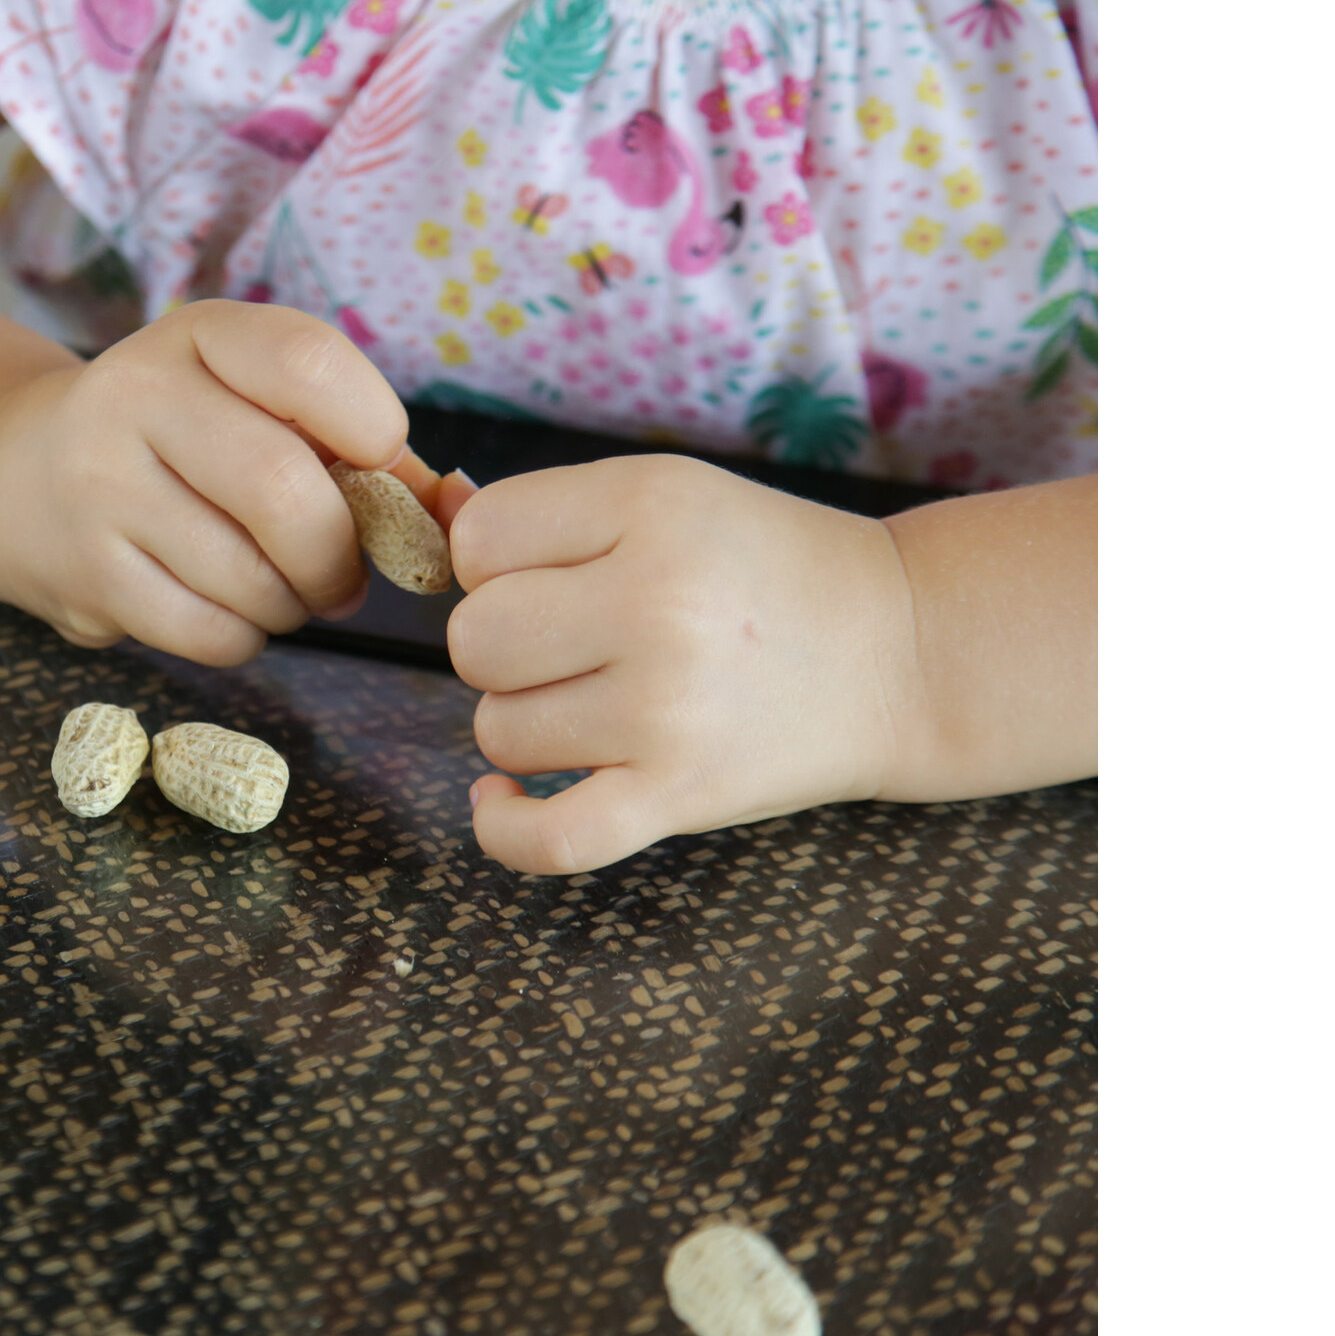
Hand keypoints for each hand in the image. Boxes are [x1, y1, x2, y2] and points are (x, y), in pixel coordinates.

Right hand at [0, 301, 474, 665]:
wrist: (11, 475)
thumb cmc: (175, 443)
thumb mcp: (249, 402)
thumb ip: (357, 444)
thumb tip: (456, 512)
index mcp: (197, 335)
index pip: (306, 361)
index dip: (370, 426)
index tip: (377, 462)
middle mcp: (135, 395)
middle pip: (284, 489)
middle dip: (338, 554)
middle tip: (341, 575)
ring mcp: (100, 486)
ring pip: (250, 575)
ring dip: (293, 604)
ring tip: (278, 589)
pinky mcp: (85, 573)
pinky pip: (208, 631)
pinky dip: (245, 638)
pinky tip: (227, 611)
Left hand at [447, 454, 920, 873]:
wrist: (901, 653)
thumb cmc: (763, 567)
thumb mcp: (669, 496)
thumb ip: (546, 510)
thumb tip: (433, 512)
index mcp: (651, 506)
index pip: (479, 540)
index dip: (497, 562)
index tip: (556, 575)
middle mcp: (658, 604)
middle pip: (474, 641)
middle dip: (506, 645)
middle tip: (578, 643)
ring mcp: (668, 711)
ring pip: (497, 730)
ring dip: (526, 722)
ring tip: (599, 699)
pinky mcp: (679, 797)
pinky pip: (544, 840)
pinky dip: (502, 827)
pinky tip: (500, 796)